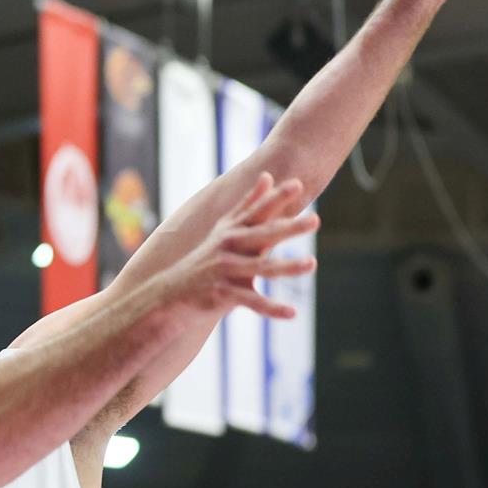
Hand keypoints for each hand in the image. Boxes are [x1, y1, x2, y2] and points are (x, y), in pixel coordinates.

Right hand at [160, 174, 318, 319]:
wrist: (172, 293)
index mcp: (232, 230)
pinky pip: (252, 301)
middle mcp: (228, 247)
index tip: (297, 184)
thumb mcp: (226, 228)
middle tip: (315, 220)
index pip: (257, 211)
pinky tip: (292, 313)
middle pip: (262, 236)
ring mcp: (225, 270)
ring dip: (287, 267)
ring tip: (312, 263)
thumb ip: (249, 203)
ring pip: (261, 268)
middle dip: (288, 228)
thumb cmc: (207, 259)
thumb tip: (267, 174)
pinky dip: (272, 308)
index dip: (276, 198)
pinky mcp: (223, 294)